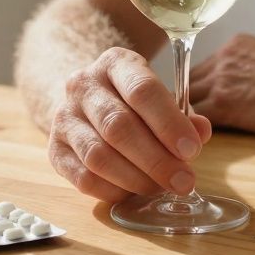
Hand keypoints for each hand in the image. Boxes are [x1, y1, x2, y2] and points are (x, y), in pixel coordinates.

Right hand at [47, 47, 212, 202]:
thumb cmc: (134, 102)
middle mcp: (83, 85)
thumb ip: (183, 116)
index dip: (168, 123)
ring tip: (161, 188)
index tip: (191, 150)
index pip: (142, 90)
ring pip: (98, 156)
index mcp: (115, 63)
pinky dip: (113, 190)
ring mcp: (64, 117)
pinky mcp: (55, 149)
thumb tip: (200, 133)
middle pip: (119, 126)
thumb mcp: (161, 97)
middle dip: (156, 159)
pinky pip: (83, 178)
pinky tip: (133, 192)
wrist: (88, 102)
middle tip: (183, 181)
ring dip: (135, 178)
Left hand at [189, 34, 254, 137]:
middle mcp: (223, 57)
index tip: (202, 104)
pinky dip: (193, 130)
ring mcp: (221, 79)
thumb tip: (248, 90)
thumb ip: (252, 71)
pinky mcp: (224, 104)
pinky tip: (198, 142)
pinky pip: (194, 117)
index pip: (202, 68)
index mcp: (236, 46)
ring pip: (186, 99)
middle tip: (187, 123)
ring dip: (187, 118)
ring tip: (190, 136)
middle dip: (188, 101)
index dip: (200, 89)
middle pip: (187, 80)